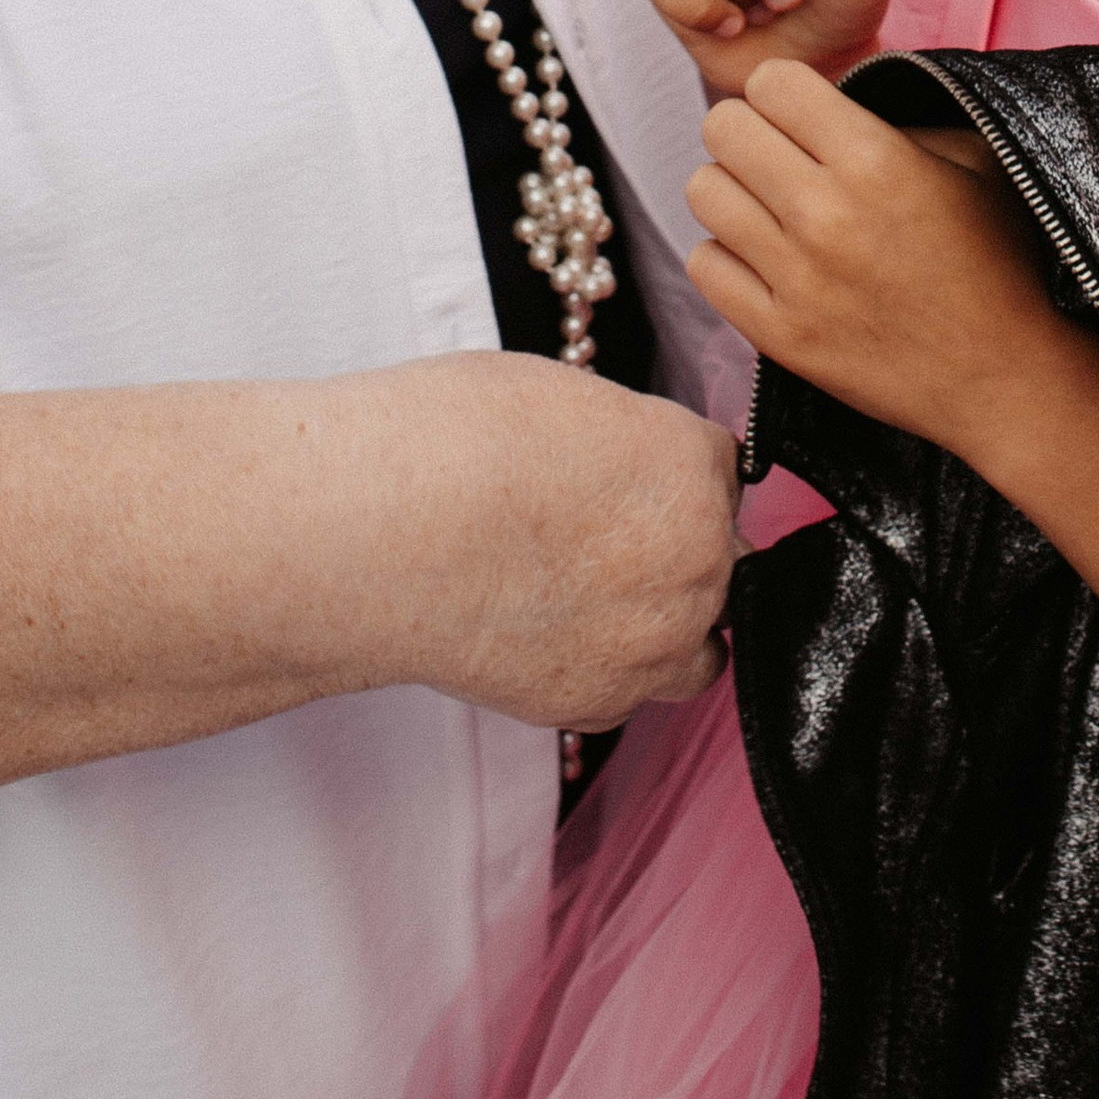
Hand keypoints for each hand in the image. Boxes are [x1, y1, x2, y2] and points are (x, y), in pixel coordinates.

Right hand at [402, 354, 740, 729]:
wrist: (377, 534)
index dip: (667, 477)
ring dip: (660, 626)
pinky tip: (550, 639)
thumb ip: (624, 441)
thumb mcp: (562, 398)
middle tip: (594, 542)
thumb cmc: (450, 445)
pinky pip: (634, 693)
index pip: (720, 472)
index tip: (625, 485)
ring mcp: (654, 638)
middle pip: (716, 558)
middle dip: (669, 550)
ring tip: (587, 603)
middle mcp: (696, 556)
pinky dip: (606, 673)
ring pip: (697, 643)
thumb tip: (621, 464)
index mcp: (692, 465)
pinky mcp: (601, 700)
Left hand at [684, 62, 1071, 463]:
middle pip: (722, 127)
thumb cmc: (997, 263)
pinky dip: (727, 255)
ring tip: (769, 207)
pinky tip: (765, 259)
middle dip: (748, 131)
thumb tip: (832, 102)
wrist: (1003, 376)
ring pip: (703, 192)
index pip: (772, 82)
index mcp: (875, 159)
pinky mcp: (779, 336)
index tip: (801, 113)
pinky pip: (704, 265)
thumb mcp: (973, 163)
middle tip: (777, 155)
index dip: (783, 90)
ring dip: (733, 190)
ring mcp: (796, 279)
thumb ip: (900, 119)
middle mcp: (826, 214)